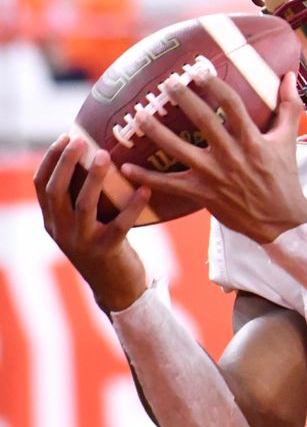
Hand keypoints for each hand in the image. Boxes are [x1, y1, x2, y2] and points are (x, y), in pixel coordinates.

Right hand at [33, 135, 151, 310]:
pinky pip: (120, 225)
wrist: (116, 289)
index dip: (50, 159)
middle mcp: (62, 231)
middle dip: (66, 162)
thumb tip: (99, 155)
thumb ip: (83, 197)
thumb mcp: (85, 224)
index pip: (41, 185)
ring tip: (107, 156)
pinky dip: (133, 205)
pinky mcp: (106, 251)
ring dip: (94, 178)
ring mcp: (82, 242)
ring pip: (84, 205)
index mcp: (53, 221)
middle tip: (80, 139)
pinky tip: (145, 189)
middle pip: (56, 191)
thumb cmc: (105, 246)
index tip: (65, 136)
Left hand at [121, 71, 306, 242]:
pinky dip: (147, 176)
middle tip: (166, 83)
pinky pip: (170, 185)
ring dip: (157, 132)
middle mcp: (232, 155)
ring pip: (180, 150)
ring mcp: (215, 176)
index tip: (199, 71)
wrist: (281, 221)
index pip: (232, 105)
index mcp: (252, 140)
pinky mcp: (202, 194)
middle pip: (203, 121)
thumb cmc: (284, 178)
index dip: (215, 86)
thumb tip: (290, 76)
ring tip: (139, 115)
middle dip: (183, 99)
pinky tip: (126, 166)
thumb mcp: (288, 140)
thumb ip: (289, 107)